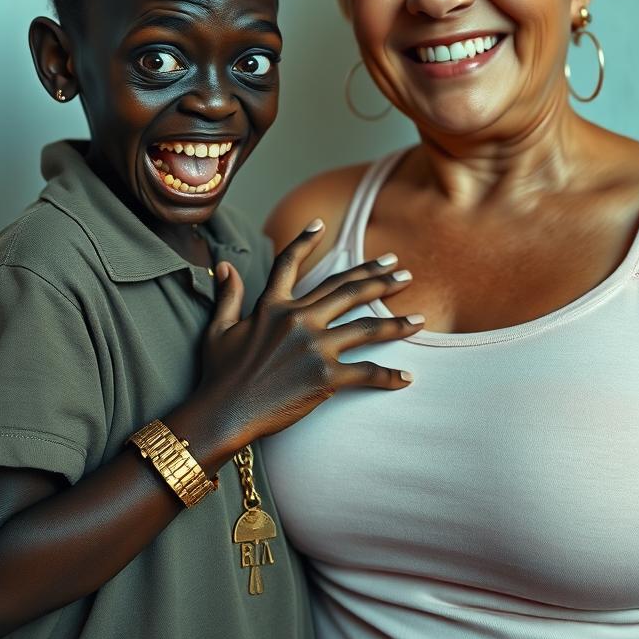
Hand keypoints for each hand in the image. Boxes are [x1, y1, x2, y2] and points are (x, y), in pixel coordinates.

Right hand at [198, 219, 420, 447]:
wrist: (223, 413)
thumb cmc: (218, 375)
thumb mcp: (219, 329)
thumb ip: (228, 295)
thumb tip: (224, 265)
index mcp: (272, 306)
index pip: (289, 263)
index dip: (305, 241)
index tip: (321, 225)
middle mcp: (298, 319)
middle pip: (346, 289)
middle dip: (378, 277)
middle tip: (401, 269)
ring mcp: (314, 346)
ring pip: (366, 327)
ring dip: (397, 323)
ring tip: (419, 319)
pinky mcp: (325, 375)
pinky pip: (366, 373)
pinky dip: (388, 376)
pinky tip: (406, 378)